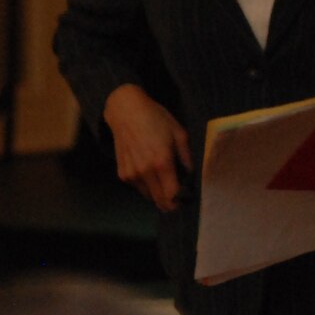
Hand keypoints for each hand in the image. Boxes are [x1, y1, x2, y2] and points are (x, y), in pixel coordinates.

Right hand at [103, 84, 190, 212]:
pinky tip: (149, 170)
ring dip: (158, 194)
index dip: (180, 201)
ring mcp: (131, 175)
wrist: (126, 111)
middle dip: (171, 203)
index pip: (172, 195)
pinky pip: (138, 188)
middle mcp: (145, 172)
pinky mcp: (122, 174)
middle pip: (159, 201)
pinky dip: (146, 185)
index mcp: (162, 162)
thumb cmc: (156, 119)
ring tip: (163, 180)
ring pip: (148, 196)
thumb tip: (191, 176)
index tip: (186, 198)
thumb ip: (187, 157)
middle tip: (178, 196)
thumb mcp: (179, 133)